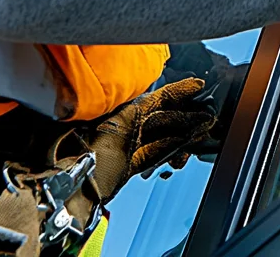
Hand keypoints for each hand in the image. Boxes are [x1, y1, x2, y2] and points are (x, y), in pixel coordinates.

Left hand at [86, 78, 217, 198]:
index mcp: (117, 110)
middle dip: (186, 116)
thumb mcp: (117, 124)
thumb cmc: (85, 156)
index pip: (154, 95)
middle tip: (208, 117)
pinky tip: (184, 149)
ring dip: (183, 134)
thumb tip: (161, 90)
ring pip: (161, 135)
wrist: (72, 192)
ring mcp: (123, 145)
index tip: (198, 86)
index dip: (178, 91)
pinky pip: (154, 152)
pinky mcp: (126, 165)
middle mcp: (120, 124)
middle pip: (161, 115)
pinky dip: (171, 149)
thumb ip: (138, 107)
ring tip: (202, 133)